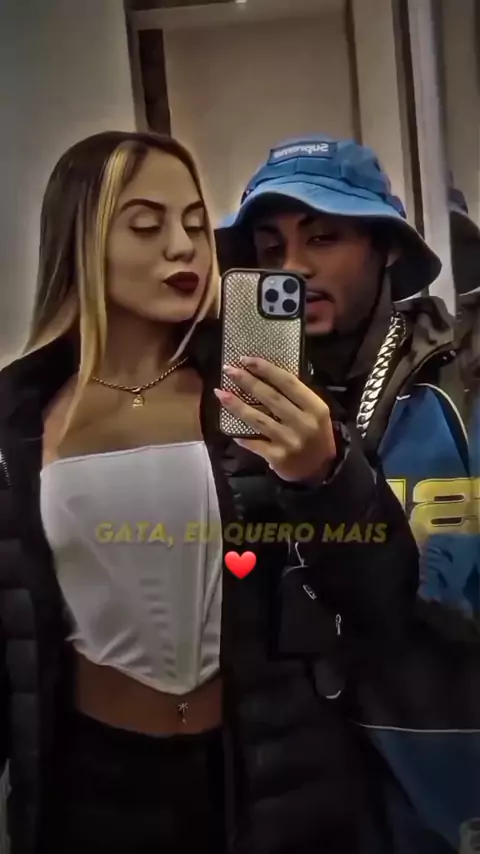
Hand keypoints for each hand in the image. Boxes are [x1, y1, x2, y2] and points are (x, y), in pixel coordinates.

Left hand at [214, 356, 335, 481]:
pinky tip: (229, 427)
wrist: (321, 470)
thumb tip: (263, 375)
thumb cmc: (315, 435)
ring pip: (258, 419)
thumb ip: (296, 397)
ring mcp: (290, 441)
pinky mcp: (278, 457)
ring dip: (236, 405)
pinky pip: (254, 442)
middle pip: (270, 397)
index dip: (266, 369)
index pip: (288, 382)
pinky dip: (241, 435)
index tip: (246, 359)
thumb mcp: (314, 413)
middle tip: (228, 370)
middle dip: (247, 381)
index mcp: (315, 407)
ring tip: (220, 393)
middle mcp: (303, 423)